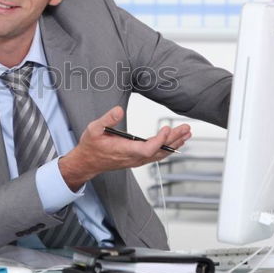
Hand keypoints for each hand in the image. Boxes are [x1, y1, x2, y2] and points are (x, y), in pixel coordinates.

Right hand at [58, 106, 190, 190]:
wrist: (87, 162)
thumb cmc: (91, 146)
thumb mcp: (93, 129)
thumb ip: (107, 119)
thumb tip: (119, 110)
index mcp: (124, 150)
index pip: (148, 149)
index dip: (160, 140)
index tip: (166, 128)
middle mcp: (133, 158)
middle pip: (159, 151)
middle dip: (174, 140)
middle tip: (185, 129)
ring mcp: (137, 160)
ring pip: (160, 154)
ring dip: (174, 144)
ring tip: (186, 134)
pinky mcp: (137, 159)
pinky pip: (156, 156)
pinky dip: (168, 149)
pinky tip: (174, 143)